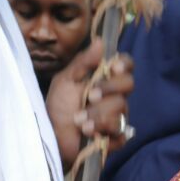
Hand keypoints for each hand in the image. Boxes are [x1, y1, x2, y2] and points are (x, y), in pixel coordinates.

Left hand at [45, 45, 132, 166]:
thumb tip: (99, 42)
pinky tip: (88, 135)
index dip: (124, 64)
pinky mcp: (116, 138)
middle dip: (108, 89)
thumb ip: (82, 63)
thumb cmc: (59, 106)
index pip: (126, 66)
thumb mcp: (65, 80)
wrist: (52, 135)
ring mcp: (118, 117)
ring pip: (121, 110)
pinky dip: (101, 132)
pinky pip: (119, 133)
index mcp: (105, 79)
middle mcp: (115, 96)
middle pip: (128, 85)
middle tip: (89, 96)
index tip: (113, 67)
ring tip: (79, 122)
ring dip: (97, 115)